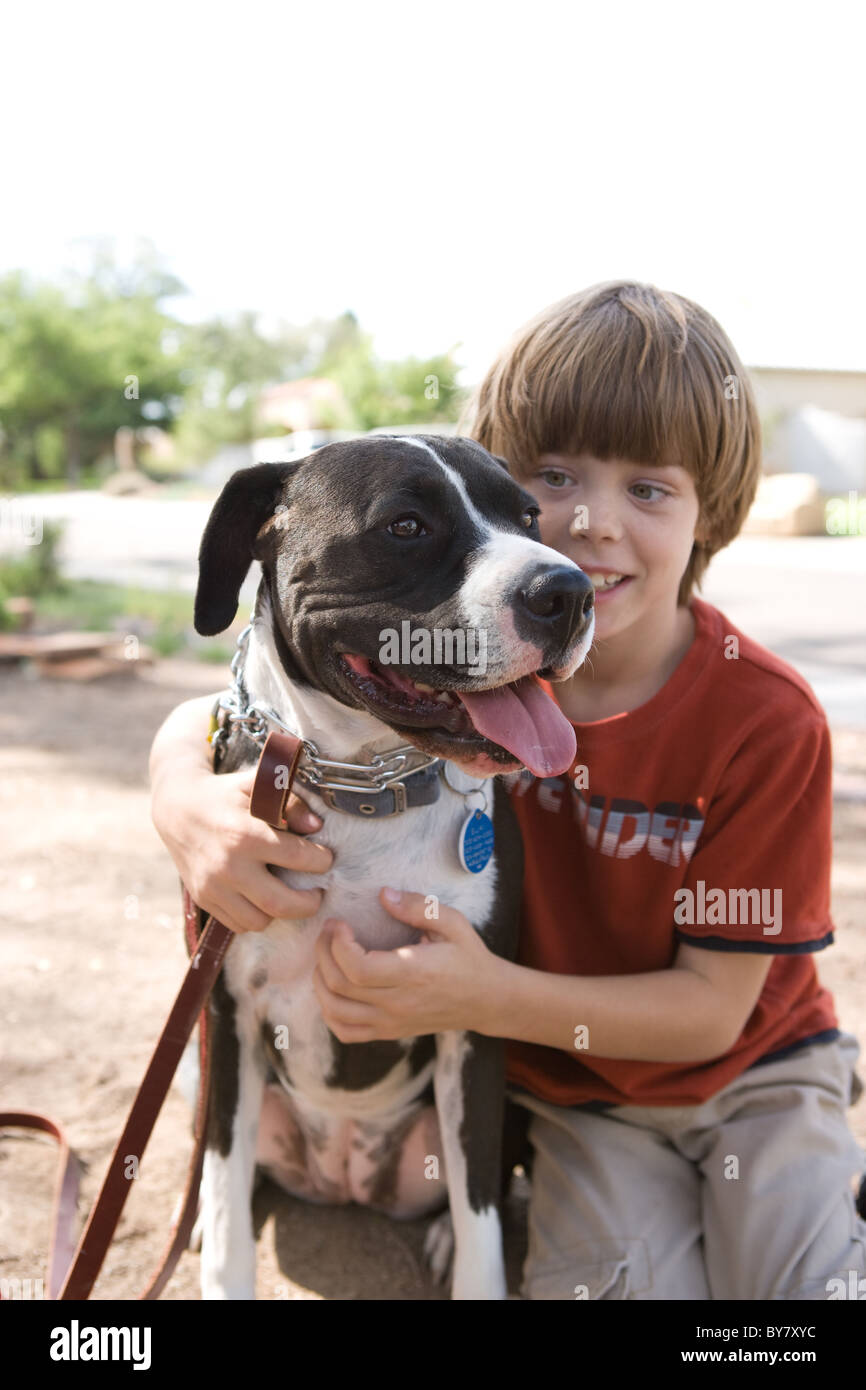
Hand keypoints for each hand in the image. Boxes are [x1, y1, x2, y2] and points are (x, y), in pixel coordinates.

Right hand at [151, 763, 332, 932]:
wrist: (176, 809)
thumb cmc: (224, 796)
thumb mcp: (257, 788)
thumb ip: (290, 804)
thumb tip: (316, 827)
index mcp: (245, 835)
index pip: (297, 858)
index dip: (320, 861)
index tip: (325, 859)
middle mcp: (229, 866)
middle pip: (282, 904)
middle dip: (309, 903)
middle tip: (318, 893)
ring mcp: (213, 887)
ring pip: (259, 921)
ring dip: (281, 913)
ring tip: (289, 896)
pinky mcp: (203, 899)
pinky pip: (238, 924)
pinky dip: (256, 917)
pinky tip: (263, 899)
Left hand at [312, 887, 497, 1040]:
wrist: (487, 1000)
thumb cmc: (468, 957)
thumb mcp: (453, 923)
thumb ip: (418, 907)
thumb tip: (384, 894)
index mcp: (413, 973)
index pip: (358, 968)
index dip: (337, 944)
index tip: (339, 923)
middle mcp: (398, 1002)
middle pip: (339, 986)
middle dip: (323, 953)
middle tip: (328, 931)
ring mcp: (391, 1022)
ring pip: (336, 1011)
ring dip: (321, 981)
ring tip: (327, 956)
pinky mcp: (389, 1032)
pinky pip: (346, 1031)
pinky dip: (330, 1012)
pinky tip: (334, 989)